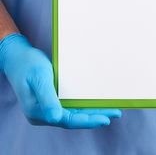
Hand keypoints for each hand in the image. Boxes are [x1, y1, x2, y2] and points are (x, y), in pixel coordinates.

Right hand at [0, 33, 121, 127]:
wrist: (17, 57)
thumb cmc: (27, 65)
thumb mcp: (39, 78)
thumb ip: (48, 98)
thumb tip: (56, 117)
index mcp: (39, 111)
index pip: (68, 120)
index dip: (87, 120)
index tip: (105, 119)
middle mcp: (44, 112)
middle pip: (74, 118)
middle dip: (94, 116)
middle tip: (115, 113)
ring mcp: (48, 106)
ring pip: (74, 112)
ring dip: (91, 110)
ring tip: (110, 108)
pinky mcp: (52, 98)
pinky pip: (71, 104)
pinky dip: (83, 103)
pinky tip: (94, 101)